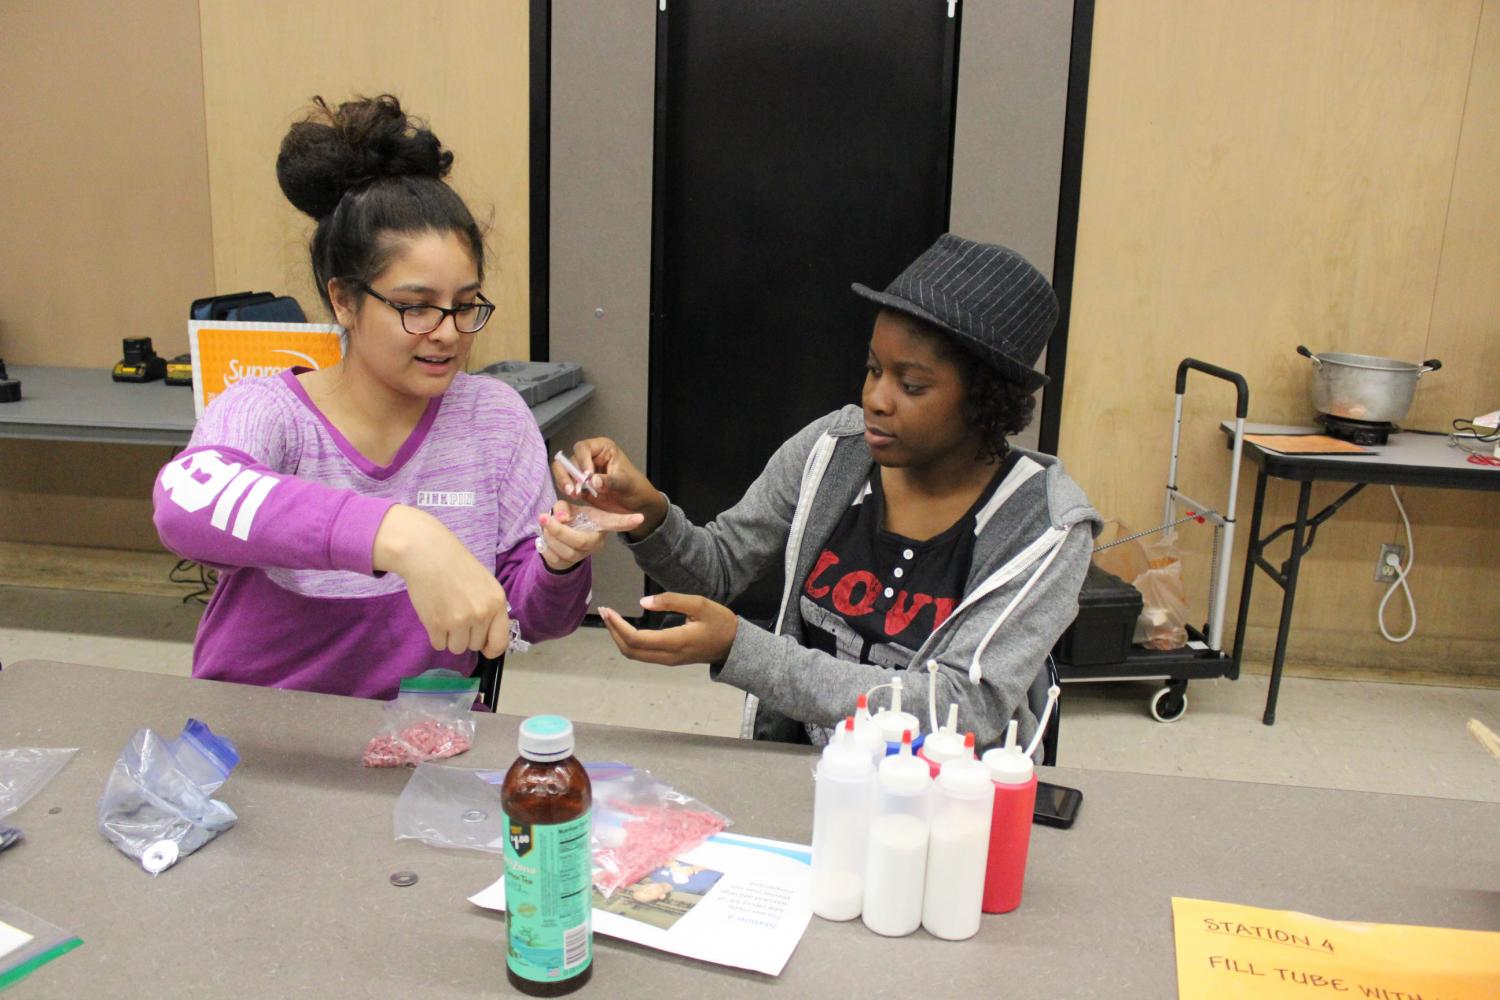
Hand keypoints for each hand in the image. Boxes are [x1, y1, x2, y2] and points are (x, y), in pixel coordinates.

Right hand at [372, 505, 510, 656]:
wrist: (428, 554)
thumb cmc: (457, 567)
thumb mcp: (486, 585)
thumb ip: (491, 611)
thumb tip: (490, 645)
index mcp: (497, 603)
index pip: (500, 642)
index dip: (491, 648)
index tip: (484, 647)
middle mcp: (481, 614)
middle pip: (475, 645)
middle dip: (466, 635)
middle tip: (457, 614)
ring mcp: (459, 621)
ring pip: (457, 648)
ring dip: (450, 637)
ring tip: (445, 614)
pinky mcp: (436, 624)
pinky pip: (439, 645)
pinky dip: (436, 636)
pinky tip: (435, 616)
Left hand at [536, 501, 644, 570]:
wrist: (557, 540)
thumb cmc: (569, 520)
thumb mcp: (568, 507)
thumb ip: (563, 507)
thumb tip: (561, 518)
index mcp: (599, 526)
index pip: (616, 524)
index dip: (627, 522)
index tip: (641, 517)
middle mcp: (595, 542)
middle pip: (579, 541)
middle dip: (559, 530)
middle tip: (544, 517)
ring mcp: (583, 555)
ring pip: (565, 551)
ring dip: (549, 537)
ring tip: (543, 525)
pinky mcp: (568, 565)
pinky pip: (554, 559)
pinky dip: (545, 547)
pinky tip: (545, 538)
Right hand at [553, 438, 666, 539]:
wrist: (638, 504)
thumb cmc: (636, 488)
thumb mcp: (626, 483)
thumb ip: (609, 481)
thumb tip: (593, 480)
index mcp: (603, 448)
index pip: (584, 448)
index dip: (582, 460)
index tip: (587, 475)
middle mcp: (590, 457)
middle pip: (571, 459)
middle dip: (572, 474)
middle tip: (577, 487)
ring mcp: (583, 471)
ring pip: (565, 470)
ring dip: (565, 481)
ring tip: (573, 493)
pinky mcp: (580, 484)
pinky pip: (566, 483)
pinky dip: (567, 489)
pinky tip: (574, 496)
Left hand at [597, 593, 737, 664]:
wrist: (735, 646)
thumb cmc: (720, 622)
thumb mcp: (700, 605)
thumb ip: (672, 601)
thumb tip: (643, 602)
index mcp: (675, 642)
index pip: (637, 639)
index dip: (618, 626)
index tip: (608, 610)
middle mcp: (668, 656)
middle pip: (630, 650)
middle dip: (613, 632)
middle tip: (605, 611)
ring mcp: (668, 660)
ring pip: (634, 655)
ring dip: (619, 637)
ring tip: (611, 618)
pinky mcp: (669, 659)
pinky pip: (642, 654)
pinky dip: (628, 641)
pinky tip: (625, 628)